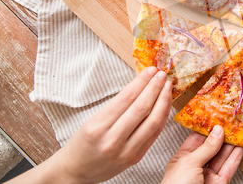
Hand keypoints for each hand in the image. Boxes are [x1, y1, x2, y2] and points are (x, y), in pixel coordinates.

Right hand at [47, 66, 172, 183]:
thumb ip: (117, 106)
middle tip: (162, 75)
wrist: (76, 171)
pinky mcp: (135, 158)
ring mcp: (126, 151)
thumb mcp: (92, 120)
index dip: (142, 81)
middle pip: (142, 108)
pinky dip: (162, 117)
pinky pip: (154, 134)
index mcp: (98, 126)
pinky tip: (165, 105)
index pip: (127, 97)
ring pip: (152, 121)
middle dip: (155, 88)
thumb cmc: (82, 143)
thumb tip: (141, 85)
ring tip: (167, 87)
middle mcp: (112, 140)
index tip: (151, 70)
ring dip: (163, 101)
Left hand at [162, 126, 242, 183]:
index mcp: (182, 159)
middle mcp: (196, 167)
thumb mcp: (189, 163)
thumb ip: (206, 147)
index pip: (197, 140)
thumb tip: (217, 131)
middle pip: (212, 147)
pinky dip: (236, 157)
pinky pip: (229, 168)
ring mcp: (208, 176)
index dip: (208, 128)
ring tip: (240, 130)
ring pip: (222, 157)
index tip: (218, 117)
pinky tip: (241, 147)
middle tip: (232, 122)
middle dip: (222, 135)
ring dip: (231, 144)